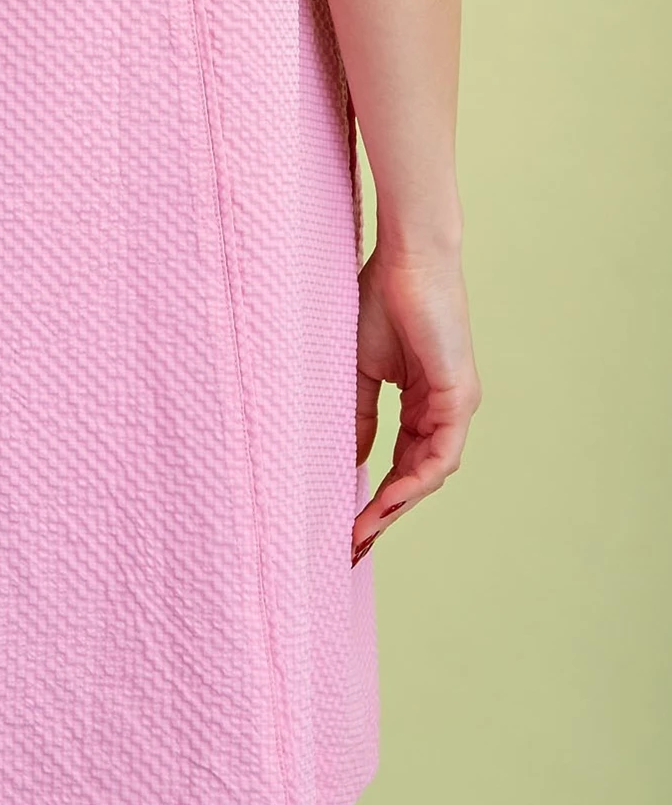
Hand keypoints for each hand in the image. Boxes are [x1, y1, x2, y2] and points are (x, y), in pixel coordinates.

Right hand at [351, 226, 481, 560]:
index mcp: (422, 402)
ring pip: (430, 473)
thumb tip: (355, 463)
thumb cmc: (379, 299)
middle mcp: (443, 410)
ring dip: (396, 505)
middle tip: (352, 547)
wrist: (405, 257)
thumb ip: (359, 417)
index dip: (375, 497)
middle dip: (385, 514)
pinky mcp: (458, 396)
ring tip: (362, 531)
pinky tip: (385, 499)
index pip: (400, 462)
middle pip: (416, 477)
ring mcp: (454, 405)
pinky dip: (413, 480)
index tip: (346, 526)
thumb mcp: (359, 370)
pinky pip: (440, 453)